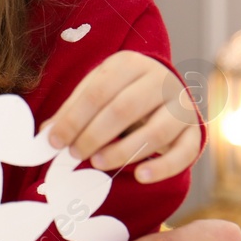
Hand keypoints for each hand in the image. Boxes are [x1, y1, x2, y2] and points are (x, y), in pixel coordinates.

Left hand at [42, 51, 201, 181]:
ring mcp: (181, 105)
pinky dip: (163, 167)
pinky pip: (184, 152)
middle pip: (124, 109)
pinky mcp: (195, 131)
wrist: (164, 91)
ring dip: (122, 151)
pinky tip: (140, 176)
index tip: (54, 141)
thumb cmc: (120, 92)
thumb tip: (45, 135)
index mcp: (129, 64)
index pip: (97, 92)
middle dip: (94, 135)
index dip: (73, 118)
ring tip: (97, 163)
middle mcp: (160, 80)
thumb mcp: (95, 91)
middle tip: (74, 154)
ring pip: (155, 131)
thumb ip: (72, 111)